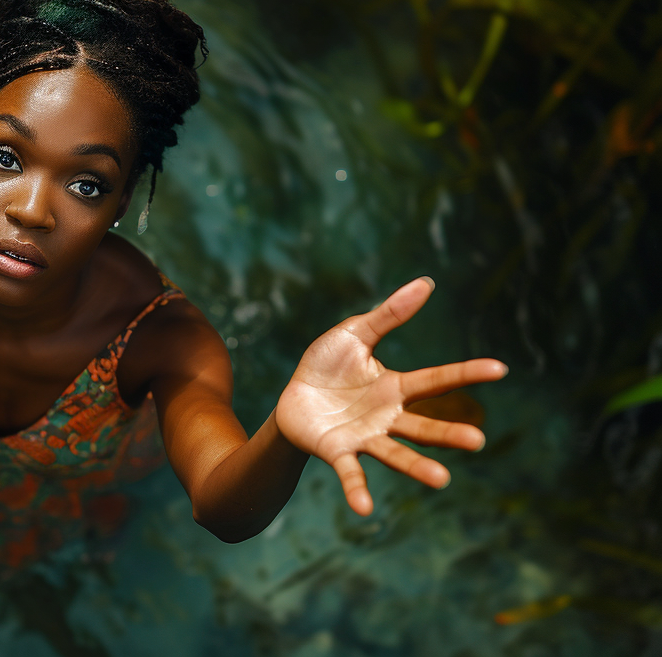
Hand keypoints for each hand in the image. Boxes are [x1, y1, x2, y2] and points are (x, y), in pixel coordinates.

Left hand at [274, 277, 507, 515]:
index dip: (466, 373)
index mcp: (396, 387)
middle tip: (477, 442)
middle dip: (449, 435)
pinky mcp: (337, 452)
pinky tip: (364, 510)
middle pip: (424, 427)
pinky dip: (357, 491)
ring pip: (396, 455)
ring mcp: (365, 437)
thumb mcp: (354, 333)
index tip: (500, 369)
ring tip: (441, 481)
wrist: (292, 396)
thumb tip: (426, 282)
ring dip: (417, 469)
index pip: (438, 380)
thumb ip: (388, 315)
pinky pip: (350, 473)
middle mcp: (388, 417)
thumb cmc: (328, 366)